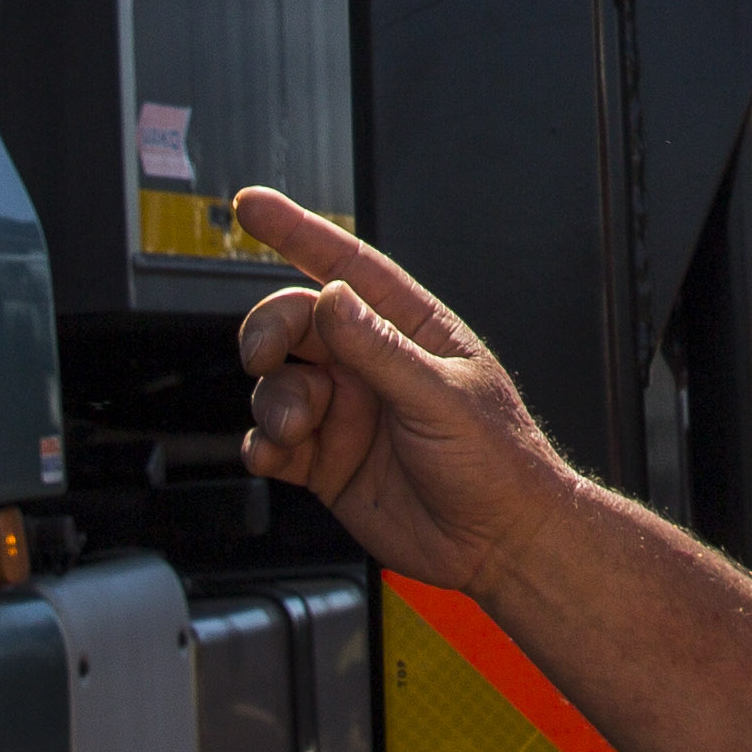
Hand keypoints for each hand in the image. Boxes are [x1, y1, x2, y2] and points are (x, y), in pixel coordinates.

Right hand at [232, 188, 583, 595]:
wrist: (499, 544)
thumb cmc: (497, 462)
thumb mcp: (441, 399)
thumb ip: (382, 351)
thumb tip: (333, 299)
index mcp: (410, 330)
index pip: (345, 266)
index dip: (297, 232)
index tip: (251, 206)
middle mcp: (371, 364)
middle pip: (295, 323)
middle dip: (269, 331)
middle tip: (264, 356)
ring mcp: (346, 412)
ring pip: (278, 383)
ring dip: (272, 399)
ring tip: (297, 428)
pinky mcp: (326, 461)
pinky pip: (272, 441)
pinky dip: (261, 444)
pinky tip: (275, 455)